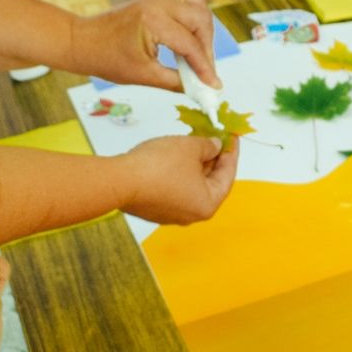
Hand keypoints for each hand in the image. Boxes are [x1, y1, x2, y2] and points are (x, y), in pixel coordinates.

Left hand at [71, 0, 219, 90]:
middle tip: (205, 70)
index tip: (213, 84)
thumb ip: (175, 81)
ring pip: (196, 4)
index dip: (205, 67)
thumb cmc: (106, 58)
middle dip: (207, 47)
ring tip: (198, 51)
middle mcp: (158, 3)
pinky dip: (191, 5)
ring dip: (203, 28)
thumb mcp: (143, 75)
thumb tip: (199, 88)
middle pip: (201, 21)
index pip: (191, 45)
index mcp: (154, 21)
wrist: (82, 42)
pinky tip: (190, 23)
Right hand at [119, 136, 238, 223]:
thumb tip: (215, 146)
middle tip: (214, 137)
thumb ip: (208, 145)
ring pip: (190, 185)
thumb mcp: (190, 147)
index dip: (231, 153)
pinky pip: (173, 188)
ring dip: (195, 165)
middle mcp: (191, 215)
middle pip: (209, 183)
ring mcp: (170, 214)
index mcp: (207, 204)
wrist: (120, 180)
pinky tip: (176, 156)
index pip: (227, 176)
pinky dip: (179, 173)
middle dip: (212, 159)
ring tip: (195, 142)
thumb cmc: (161, 165)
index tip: (232, 137)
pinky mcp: (153, 208)